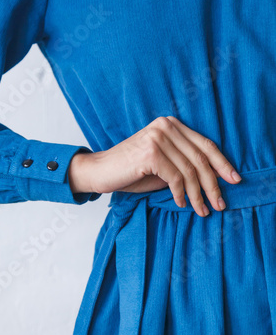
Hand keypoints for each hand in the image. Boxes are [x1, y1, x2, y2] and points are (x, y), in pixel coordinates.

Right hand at [68, 116, 241, 216]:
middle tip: (221, 204)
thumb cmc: (131, 171)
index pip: (205, 144)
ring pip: (190, 171)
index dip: (222, 163)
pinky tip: (182, 204)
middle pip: (200, 158)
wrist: (100, 171)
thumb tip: (213, 179)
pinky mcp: (151, 153)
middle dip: (213, 184)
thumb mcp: (163, 165)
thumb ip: (184, 165)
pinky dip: (181, 194)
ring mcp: (158, 138)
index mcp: (171, 125)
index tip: (234, 181)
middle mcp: (166, 126)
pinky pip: (175, 178)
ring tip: (203, 210)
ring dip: (198, 195)